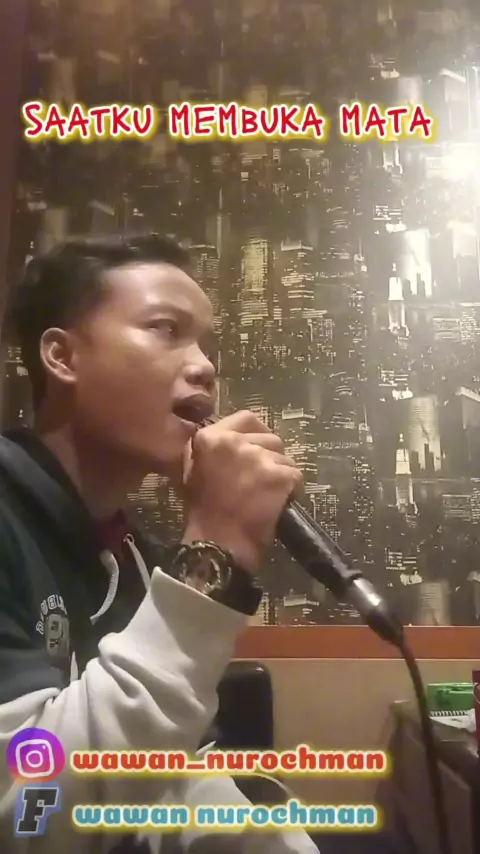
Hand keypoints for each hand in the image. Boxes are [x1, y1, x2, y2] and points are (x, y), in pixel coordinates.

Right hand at [182, 411, 302, 573]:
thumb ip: (212, 450)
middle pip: (270, 439)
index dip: (257, 433)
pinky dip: (292, 490)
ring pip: (285, 458)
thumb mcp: (194, 472)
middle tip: (262, 481)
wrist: (218, 544)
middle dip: (271, 458)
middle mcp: (234, 441)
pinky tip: (280, 503)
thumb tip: (233, 439)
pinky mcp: (278, 475)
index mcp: (209, 438)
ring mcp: (258, 458)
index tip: (259, 448)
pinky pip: (295, 476)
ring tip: (269, 496)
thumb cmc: (204, 513)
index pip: (246, 419)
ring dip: (281, 475)